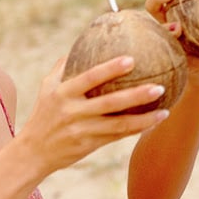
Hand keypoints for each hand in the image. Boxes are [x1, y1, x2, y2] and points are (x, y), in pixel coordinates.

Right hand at [19, 55, 168, 172]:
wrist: (33, 153)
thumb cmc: (42, 115)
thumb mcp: (46, 88)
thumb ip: (63, 67)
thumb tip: (79, 44)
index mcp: (63, 93)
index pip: (89, 77)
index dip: (110, 69)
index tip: (131, 60)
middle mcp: (73, 111)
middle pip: (110, 102)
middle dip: (136, 95)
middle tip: (159, 86)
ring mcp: (83, 130)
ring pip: (119, 124)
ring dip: (144, 119)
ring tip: (165, 110)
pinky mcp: (90, 145)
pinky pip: (118, 136)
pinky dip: (136, 129)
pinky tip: (154, 122)